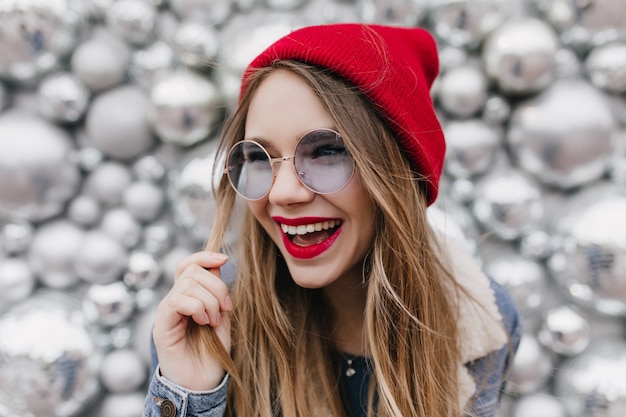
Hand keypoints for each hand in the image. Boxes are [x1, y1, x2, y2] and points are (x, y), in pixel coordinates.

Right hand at [153, 251, 232, 390]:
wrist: (201, 383)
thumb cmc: (212, 353)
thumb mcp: (221, 317)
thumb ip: (218, 293)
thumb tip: (217, 264)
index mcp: (188, 297)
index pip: (188, 264)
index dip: (204, 256)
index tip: (224, 259)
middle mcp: (174, 300)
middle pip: (192, 270)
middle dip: (216, 285)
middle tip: (225, 309)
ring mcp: (166, 311)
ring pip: (187, 284)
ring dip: (209, 301)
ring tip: (213, 321)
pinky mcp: (161, 324)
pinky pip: (177, 301)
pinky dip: (197, 308)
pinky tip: (203, 323)